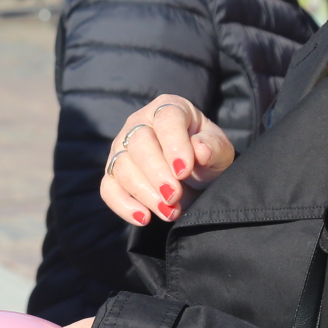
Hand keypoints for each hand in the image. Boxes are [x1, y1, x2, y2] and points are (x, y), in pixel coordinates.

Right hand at [100, 95, 235, 226]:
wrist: (195, 177)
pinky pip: (109, 189)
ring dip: (145, 193)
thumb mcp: (219, 150)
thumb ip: (212, 147)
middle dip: (157, 174)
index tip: (184, 170)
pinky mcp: (113, 174)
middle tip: (175, 197)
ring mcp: (122, 148)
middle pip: (139, 143)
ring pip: (122, 167)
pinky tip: (144, 218)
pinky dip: (123, 205)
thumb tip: (200, 150)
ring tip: (170, 212)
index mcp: (169, 109)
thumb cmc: (207, 156)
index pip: (166, 120)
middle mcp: (140, 123)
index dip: (174, 144)